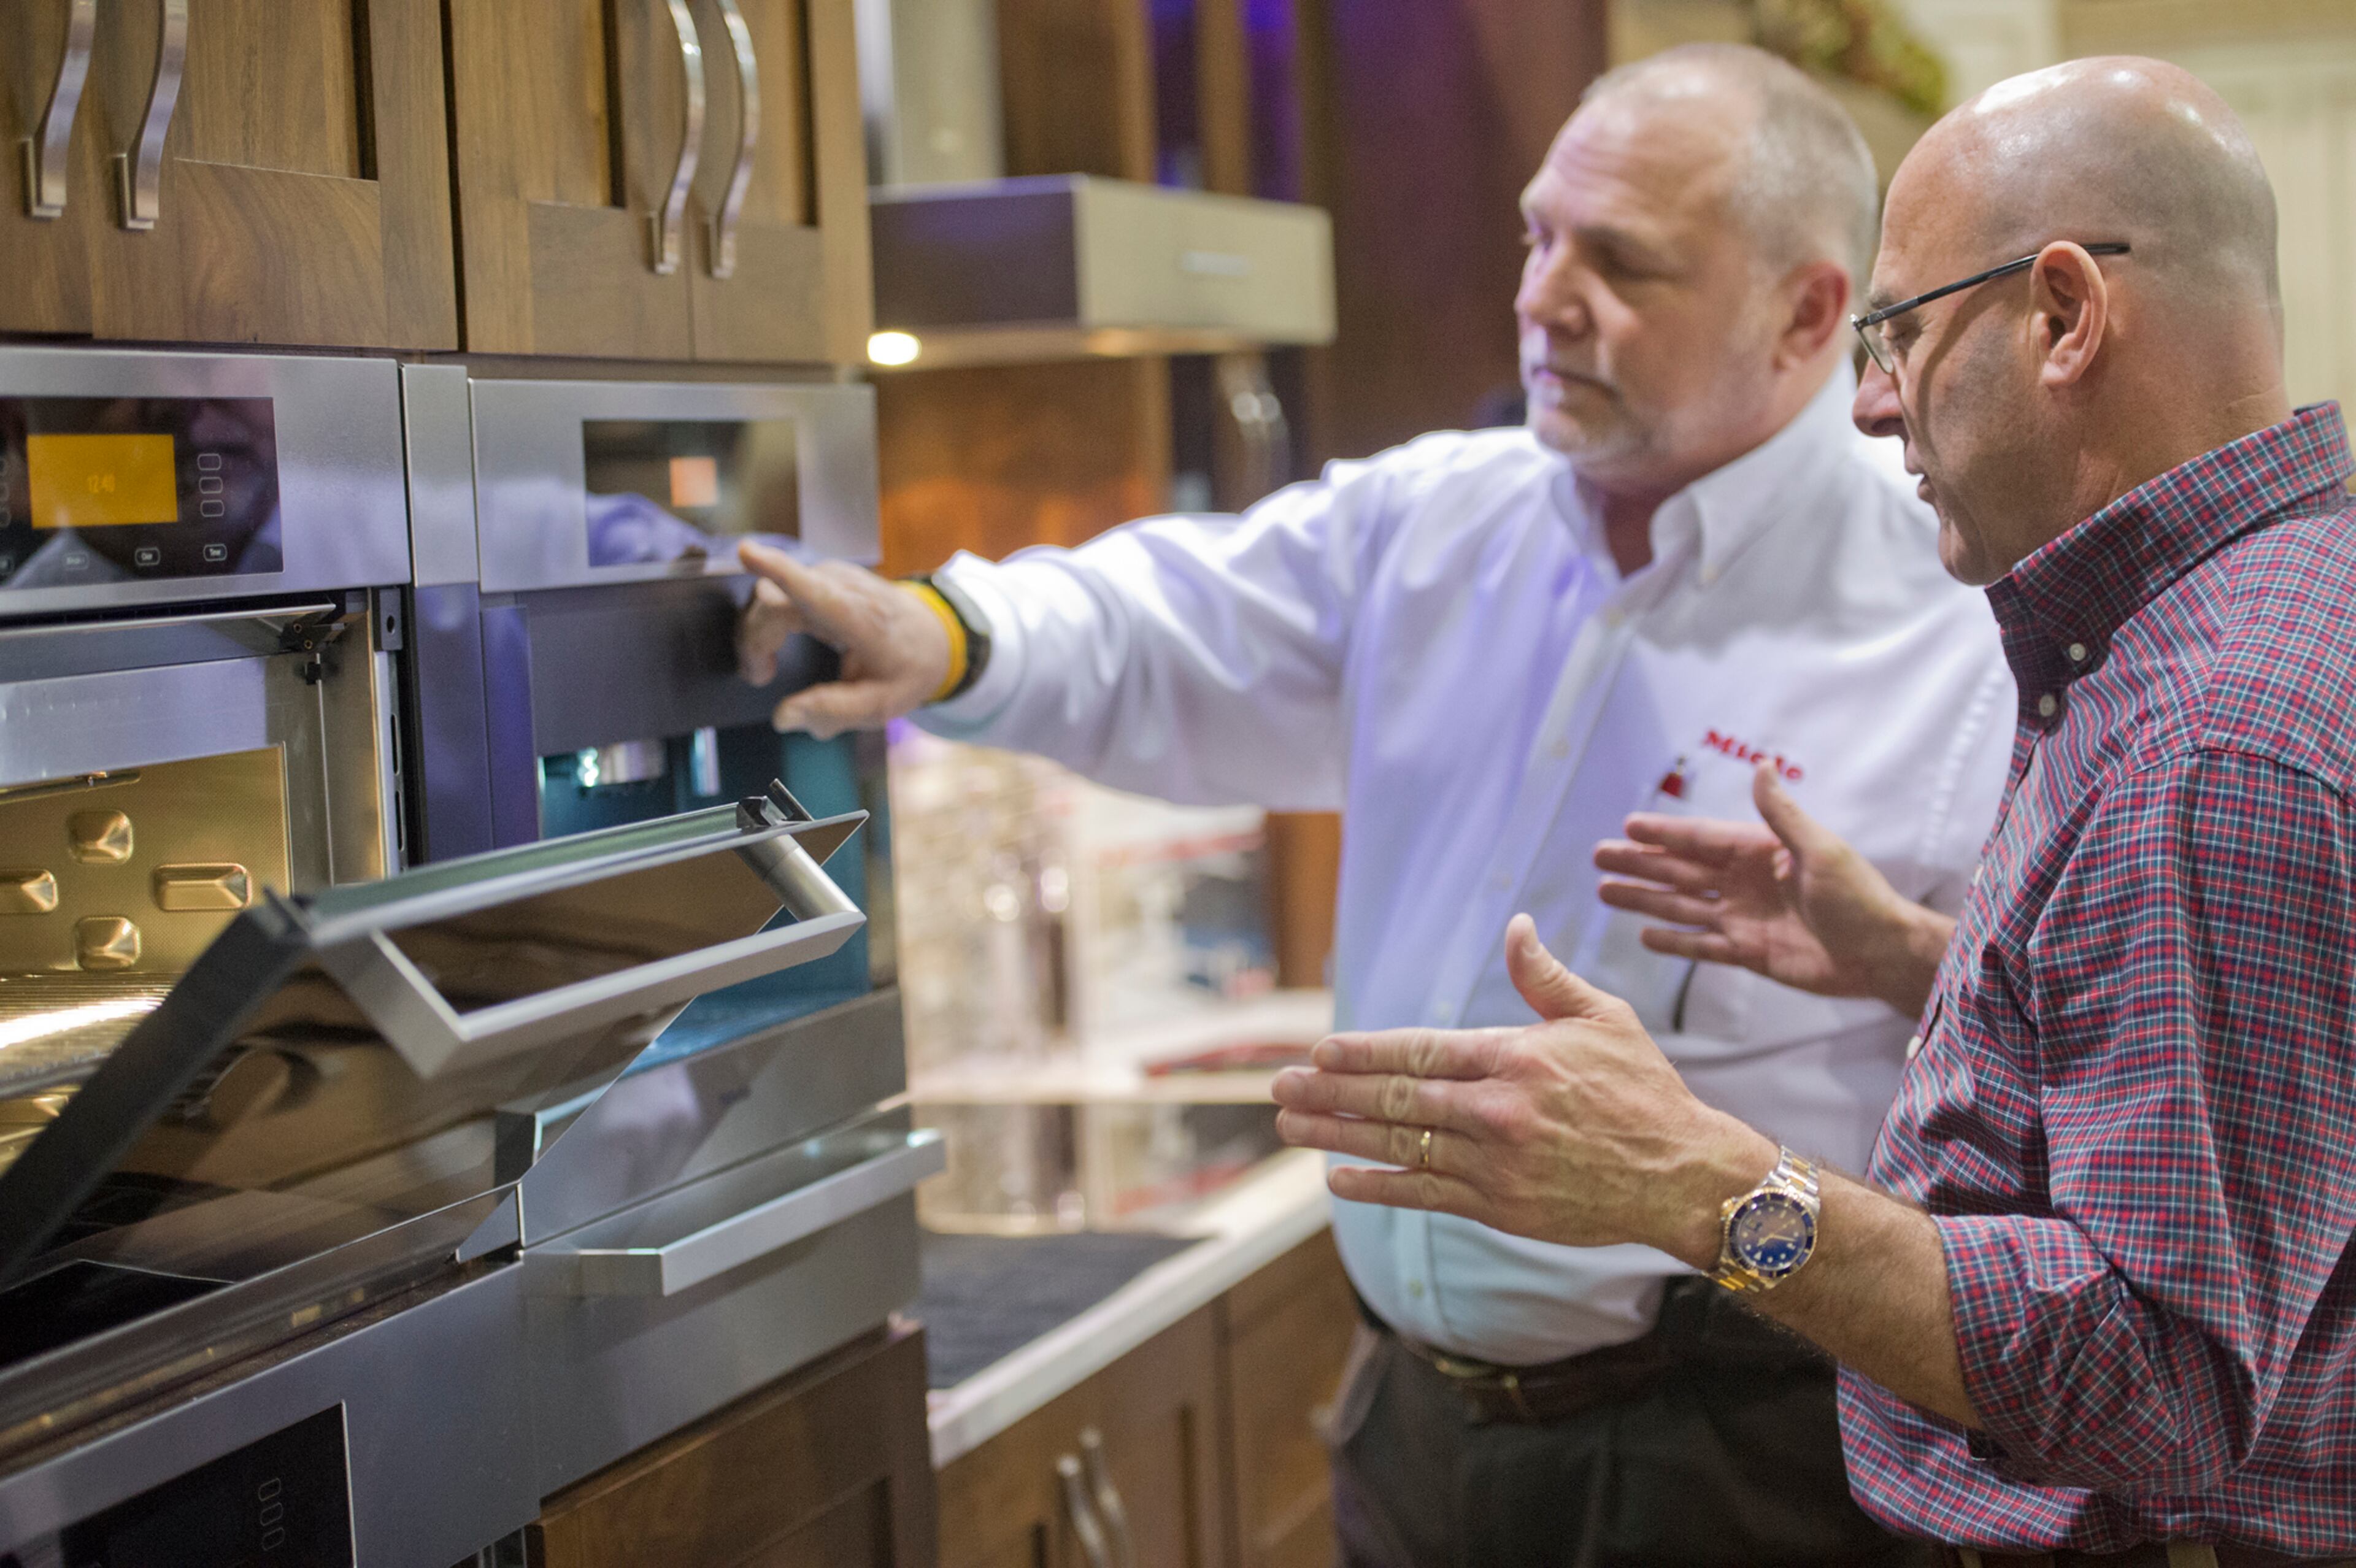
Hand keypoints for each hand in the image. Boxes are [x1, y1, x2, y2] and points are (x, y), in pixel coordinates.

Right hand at [736, 541, 952, 736]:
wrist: (930, 635)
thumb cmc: (905, 671)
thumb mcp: (881, 705)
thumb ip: (834, 712)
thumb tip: (783, 717)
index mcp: (862, 619)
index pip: (816, 592)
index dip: (780, 572)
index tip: (747, 552)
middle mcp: (843, 586)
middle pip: (773, 601)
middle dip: (754, 639)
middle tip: (760, 677)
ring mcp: (831, 574)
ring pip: (770, 593)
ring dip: (757, 631)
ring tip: (766, 668)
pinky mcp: (822, 573)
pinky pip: (779, 590)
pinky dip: (768, 620)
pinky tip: (775, 644)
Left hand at [1272, 915, 1775, 1265]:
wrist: (1681, 1176)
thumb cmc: (1642, 1090)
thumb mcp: (1601, 1019)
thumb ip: (1545, 977)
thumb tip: (1514, 927)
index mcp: (1514, 1059)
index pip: (1421, 1050)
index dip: (1364, 1051)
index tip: (1319, 1049)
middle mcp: (1495, 1112)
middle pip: (1394, 1098)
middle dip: (1330, 1091)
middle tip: (1280, 1085)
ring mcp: (1493, 1164)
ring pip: (1397, 1145)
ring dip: (1336, 1134)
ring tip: (1288, 1123)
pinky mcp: (1498, 1207)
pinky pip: (1422, 1194)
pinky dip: (1376, 1186)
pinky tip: (1338, 1178)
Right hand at [1592, 760, 1952, 1017]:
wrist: (1882, 953)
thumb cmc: (1859, 897)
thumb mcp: (1820, 849)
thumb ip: (1781, 813)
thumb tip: (1762, 765)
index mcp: (1760, 853)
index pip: (1700, 839)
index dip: (1664, 833)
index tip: (1629, 824)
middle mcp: (1745, 883)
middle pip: (1681, 871)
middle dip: (1640, 863)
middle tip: (1600, 857)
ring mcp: (1744, 918)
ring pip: (1682, 906)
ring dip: (1644, 898)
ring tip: (1605, 893)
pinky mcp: (1748, 953)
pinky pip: (1701, 946)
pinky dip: (1674, 942)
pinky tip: (1645, 934)